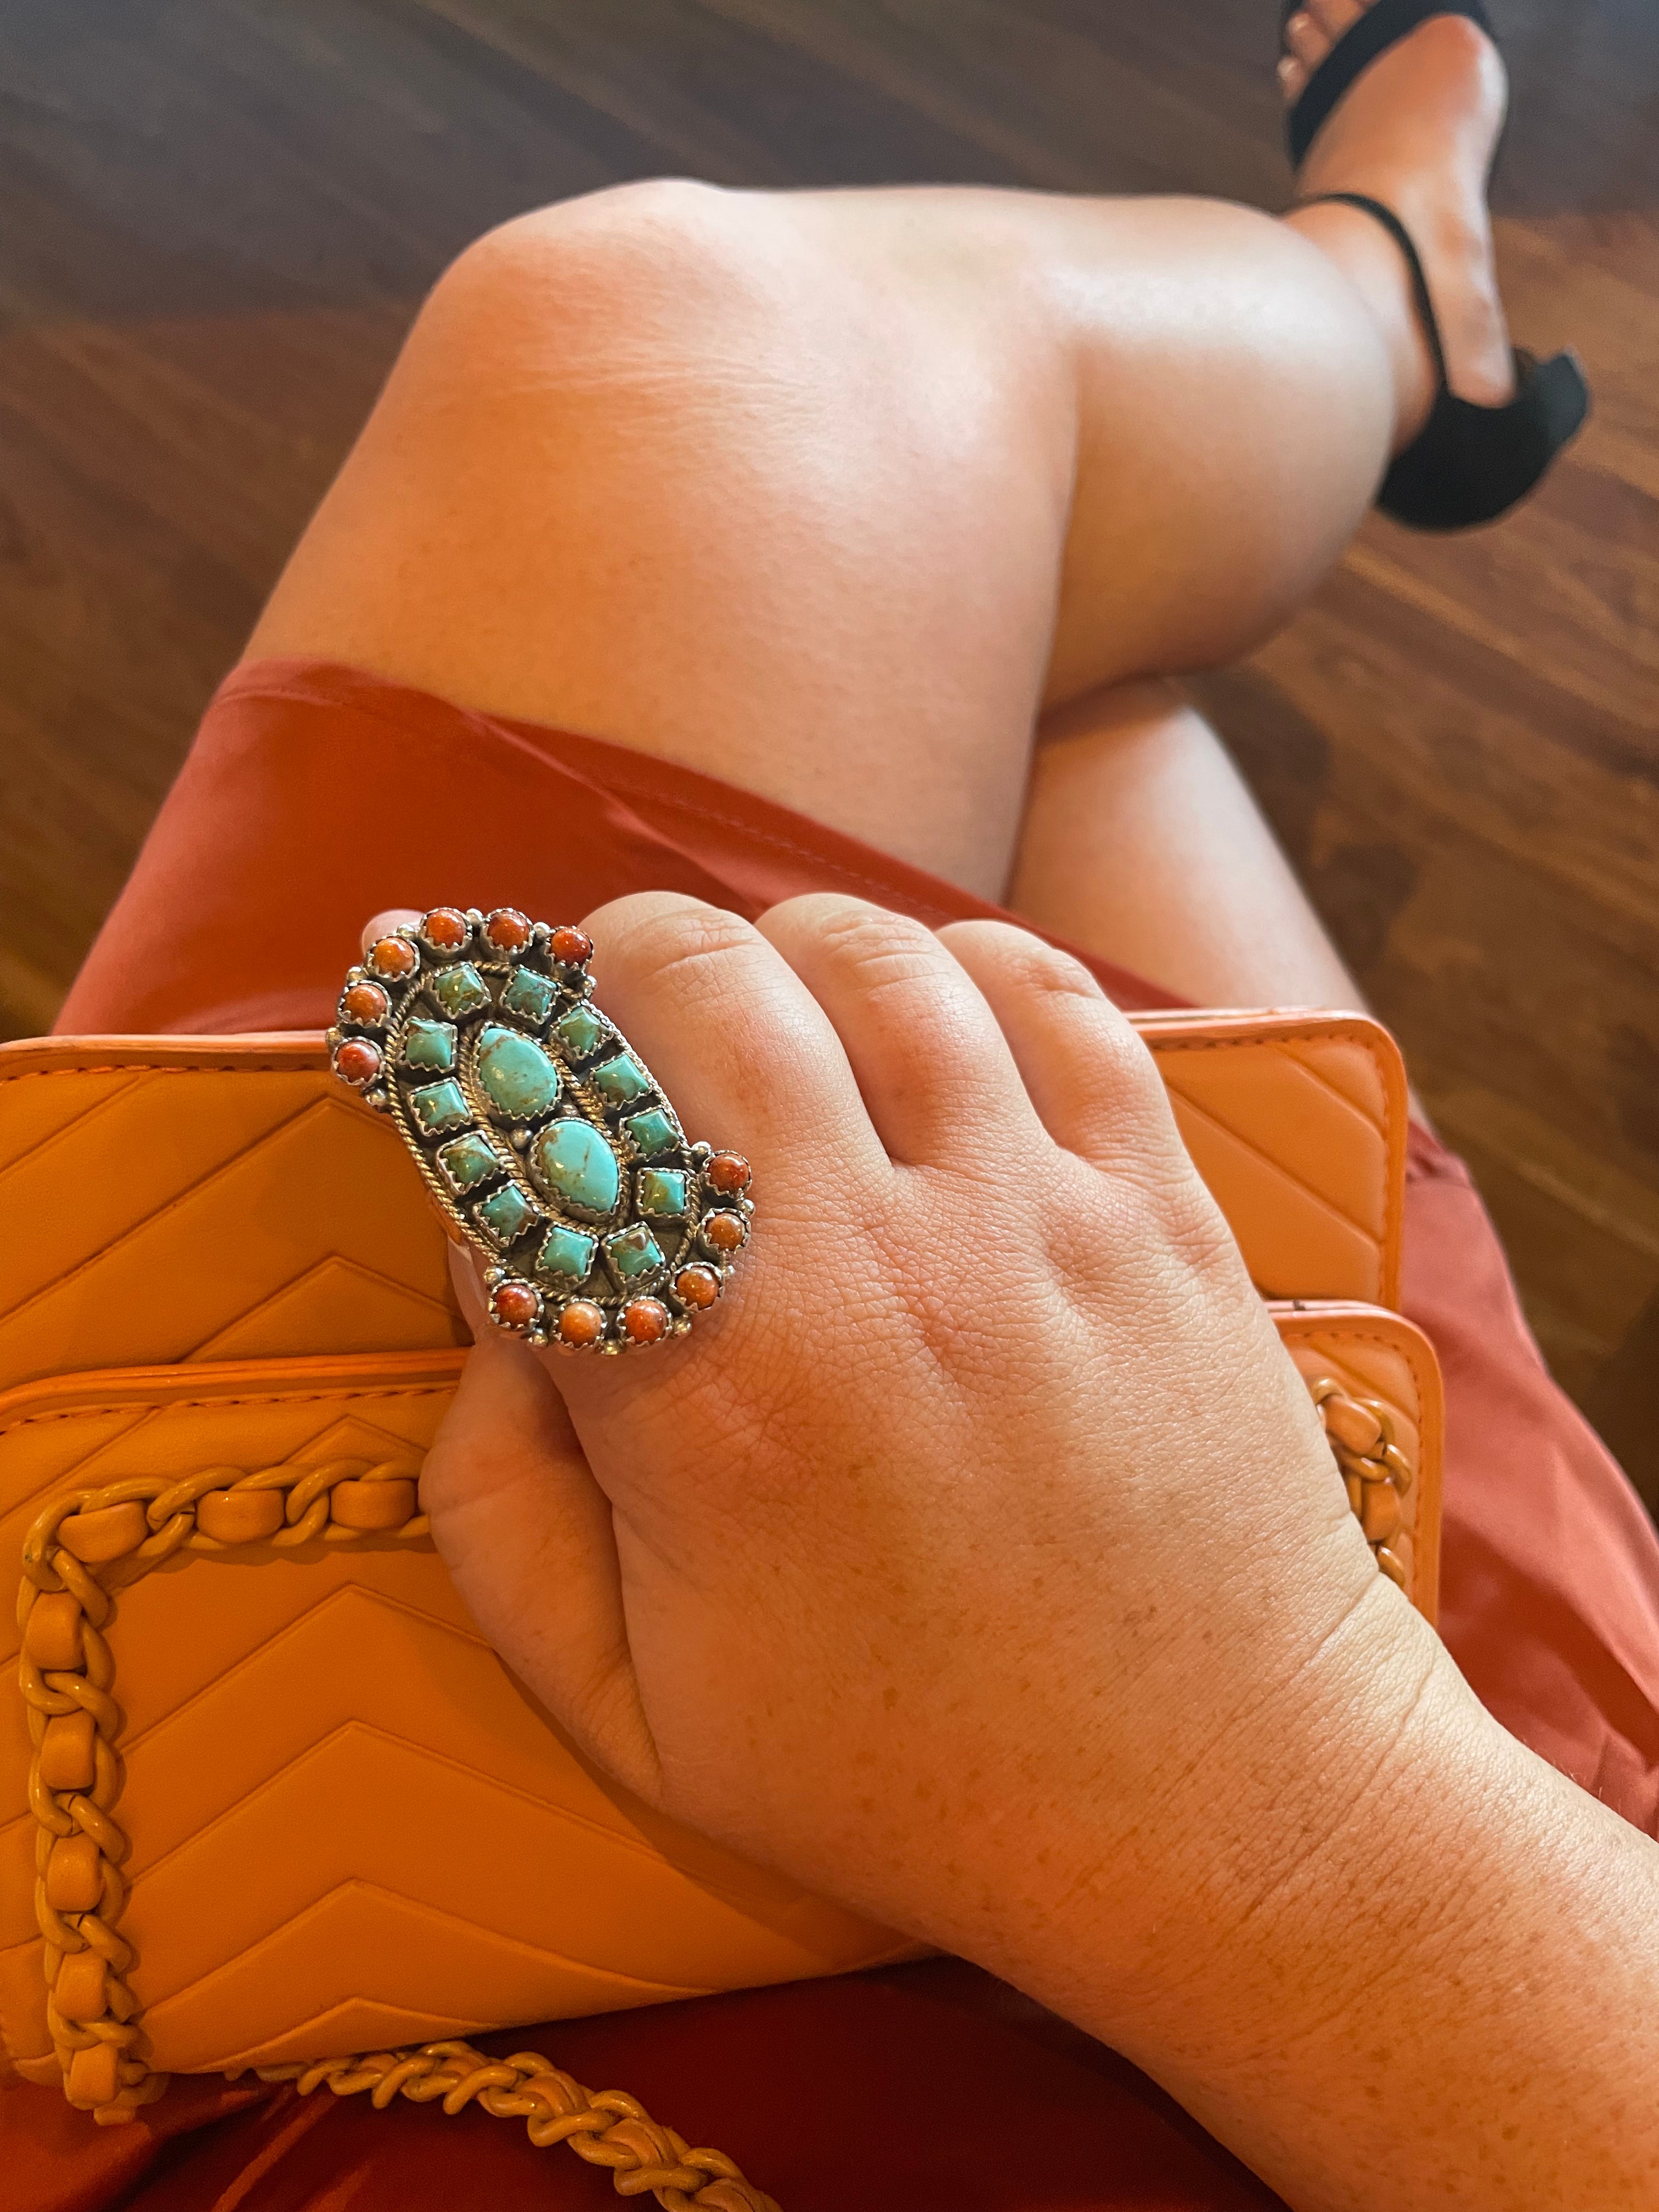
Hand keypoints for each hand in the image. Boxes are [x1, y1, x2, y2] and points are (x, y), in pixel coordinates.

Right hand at [418, 890, 1434, 2010]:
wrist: (1215, 1801)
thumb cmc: (914, 1771)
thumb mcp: (634, 1712)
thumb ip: (497, 1511)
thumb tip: (487, 1299)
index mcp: (703, 1406)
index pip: (534, 1145)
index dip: (471, 1070)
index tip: (463, 1059)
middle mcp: (861, 1276)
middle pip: (696, 984)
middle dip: (614, 959)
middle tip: (608, 1004)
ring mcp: (1029, 1225)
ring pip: (877, 961)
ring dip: (787, 945)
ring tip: (769, 995)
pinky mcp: (1161, 1212)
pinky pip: (1058, 1002)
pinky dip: (970, 965)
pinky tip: (934, 1014)